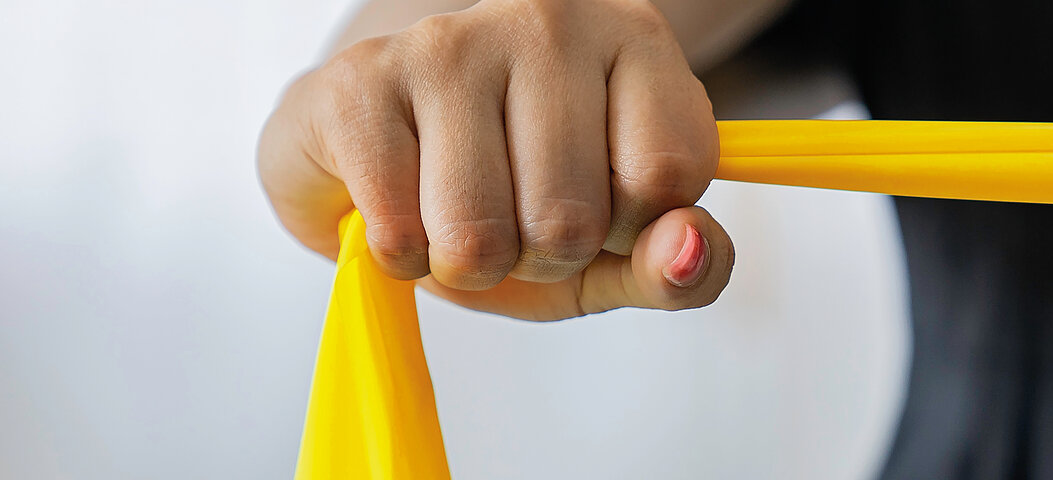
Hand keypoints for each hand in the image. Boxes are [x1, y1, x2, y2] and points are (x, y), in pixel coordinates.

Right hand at [259, 0, 734, 320]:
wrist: (377, 154)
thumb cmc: (510, 195)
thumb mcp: (613, 252)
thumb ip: (674, 265)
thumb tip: (690, 251)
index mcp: (634, 40)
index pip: (668, 176)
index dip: (627, 230)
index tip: (597, 206)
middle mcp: (548, 19)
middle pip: (570, 218)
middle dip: (536, 257)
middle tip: (510, 216)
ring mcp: (450, 40)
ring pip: (480, 234)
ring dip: (464, 265)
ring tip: (453, 214)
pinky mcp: (362, 78)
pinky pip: (399, 232)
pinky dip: (400, 256)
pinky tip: (397, 206)